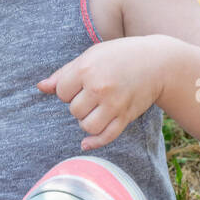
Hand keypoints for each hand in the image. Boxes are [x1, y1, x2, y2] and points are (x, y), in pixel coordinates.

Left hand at [37, 37, 167, 150]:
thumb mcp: (91, 56)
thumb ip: (64, 73)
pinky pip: (106, 136)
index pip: (61, 92)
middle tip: (93, 94)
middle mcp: (99, 87)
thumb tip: (40, 87)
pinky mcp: (126, 116)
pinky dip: (94, 142)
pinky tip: (86, 143)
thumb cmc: (120, 56)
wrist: (158, 62)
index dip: (68, 90)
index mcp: (87, 69)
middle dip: (79, 104)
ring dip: (86, 121)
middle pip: (73, 110)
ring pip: (86, 126)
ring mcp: (114, 104)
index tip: (81, 84)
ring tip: (95, 110)